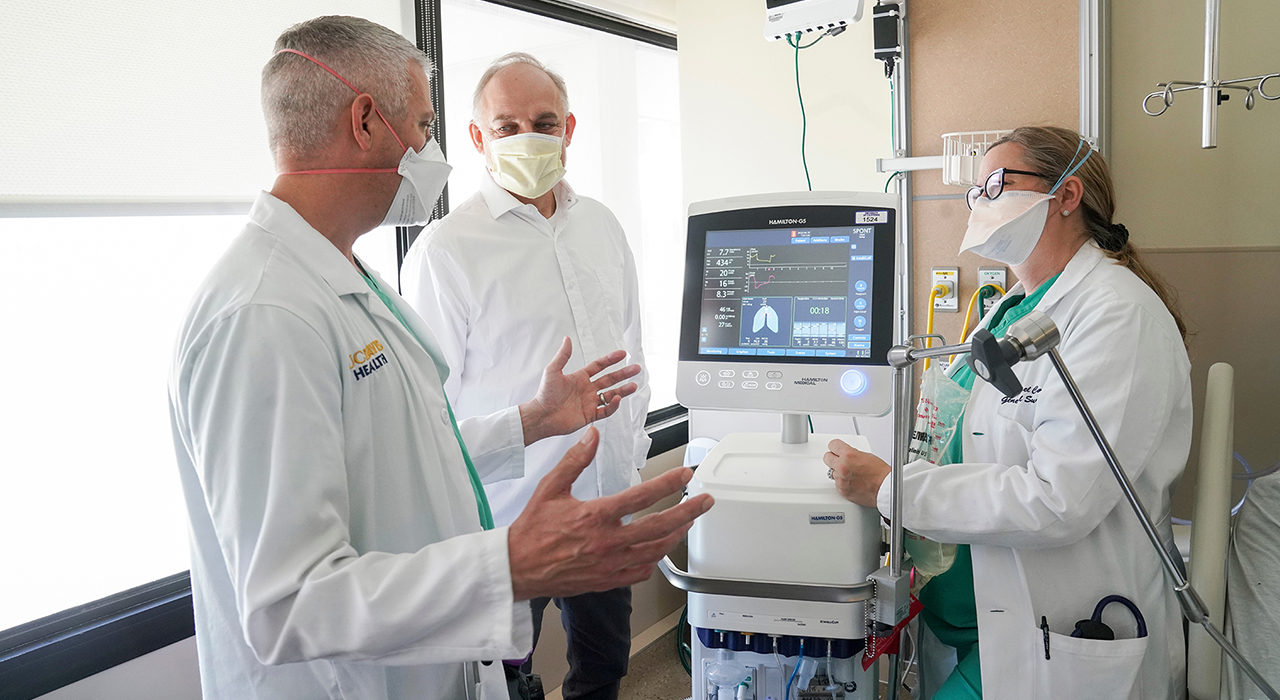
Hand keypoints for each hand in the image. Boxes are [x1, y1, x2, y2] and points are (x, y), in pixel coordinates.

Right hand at [507, 428, 714, 600]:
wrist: (517, 568)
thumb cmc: (532, 529)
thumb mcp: (550, 488)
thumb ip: (575, 460)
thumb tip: (592, 436)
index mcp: (595, 515)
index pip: (641, 496)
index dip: (668, 483)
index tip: (686, 474)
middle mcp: (607, 541)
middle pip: (660, 526)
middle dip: (689, 512)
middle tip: (706, 501)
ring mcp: (610, 563)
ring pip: (655, 550)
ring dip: (676, 535)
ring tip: (688, 522)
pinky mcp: (607, 580)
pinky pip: (640, 572)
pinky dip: (655, 560)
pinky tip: (659, 550)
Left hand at [518, 337, 640, 445]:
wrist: (542, 416)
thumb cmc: (545, 394)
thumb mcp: (553, 371)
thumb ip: (563, 355)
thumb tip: (567, 339)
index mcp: (580, 378)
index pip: (599, 366)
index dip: (611, 360)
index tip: (622, 354)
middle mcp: (587, 389)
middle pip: (609, 379)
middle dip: (623, 374)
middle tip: (635, 369)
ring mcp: (589, 402)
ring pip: (611, 395)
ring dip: (623, 390)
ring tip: (633, 386)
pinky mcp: (590, 415)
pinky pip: (605, 410)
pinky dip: (613, 405)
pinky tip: (617, 399)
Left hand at [823, 439, 891, 508]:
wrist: (884, 489)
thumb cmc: (880, 473)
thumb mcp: (866, 455)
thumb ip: (851, 453)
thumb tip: (845, 454)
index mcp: (848, 455)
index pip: (832, 445)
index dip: (835, 447)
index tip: (836, 449)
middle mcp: (842, 466)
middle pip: (827, 458)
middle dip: (833, 458)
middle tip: (839, 461)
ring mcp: (841, 479)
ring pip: (832, 472)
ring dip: (839, 472)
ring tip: (851, 474)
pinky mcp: (842, 490)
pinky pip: (837, 483)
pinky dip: (842, 482)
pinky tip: (852, 482)